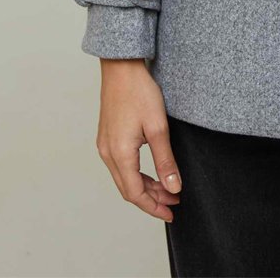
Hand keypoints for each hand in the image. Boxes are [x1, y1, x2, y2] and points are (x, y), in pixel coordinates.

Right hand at [96, 59, 181, 222]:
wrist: (121, 67)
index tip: (171, 212)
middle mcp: (108, 153)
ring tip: (167, 188)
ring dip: (145, 186)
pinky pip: (120, 165)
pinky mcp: (107, 137)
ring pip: (124, 178)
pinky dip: (137, 174)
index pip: (135, 194)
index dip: (154, 207)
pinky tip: (152, 171)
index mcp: (119, 154)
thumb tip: (173, 187)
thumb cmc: (139, 92)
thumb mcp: (158, 127)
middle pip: (128, 189)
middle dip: (151, 199)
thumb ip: (165, 160)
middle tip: (174, 201)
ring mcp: (105, 145)